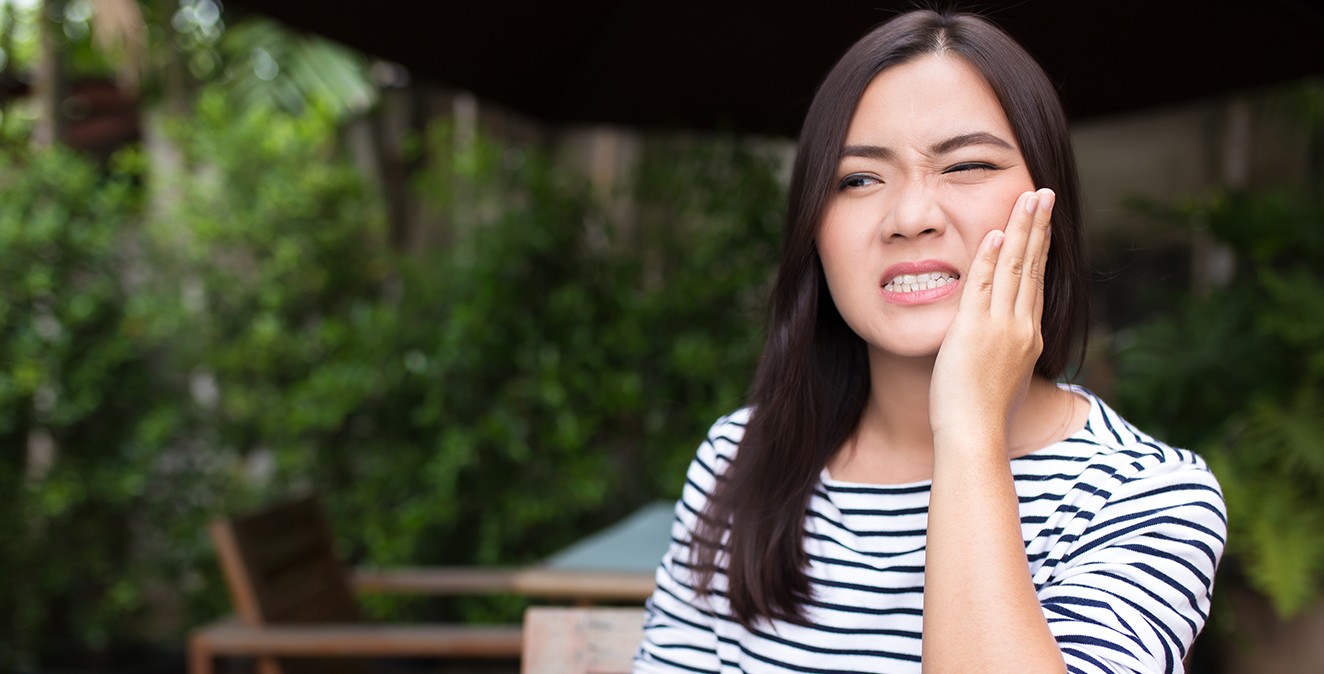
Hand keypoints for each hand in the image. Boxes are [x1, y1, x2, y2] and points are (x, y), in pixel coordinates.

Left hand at [929, 188, 1053, 447]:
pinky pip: (984, 286)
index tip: (1043, 223)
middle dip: (1039, 227)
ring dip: (1021, 230)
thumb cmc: (984, 418)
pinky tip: (997, 233)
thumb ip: (1005, 357)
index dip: (1041, 249)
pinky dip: (991, 258)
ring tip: (1028, 198)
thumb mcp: (1004, 380)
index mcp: (1028, 338)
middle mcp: (1021, 328)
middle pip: (1033, 267)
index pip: (1036, 283)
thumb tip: (1003, 352)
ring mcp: (1001, 328)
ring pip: (1015, 268)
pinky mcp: (975, 332)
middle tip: (1044, 194)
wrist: (975, 436)